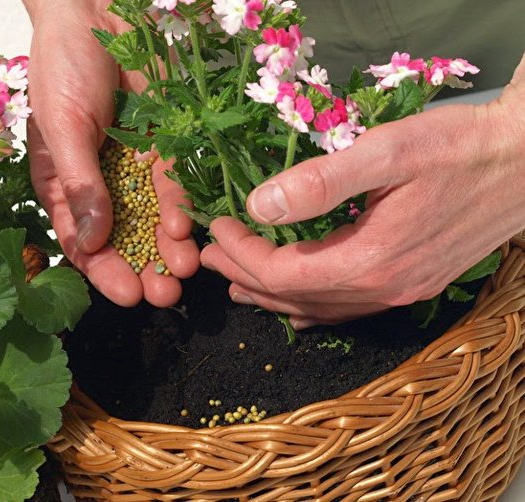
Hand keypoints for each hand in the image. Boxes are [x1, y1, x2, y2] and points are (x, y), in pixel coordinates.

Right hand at [23, 0, 198, 306]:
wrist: (97, 17)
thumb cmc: (63, 70)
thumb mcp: (63, 129)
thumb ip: (80, 184)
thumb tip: (93, 240)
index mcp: (64, 187)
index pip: (83, 242)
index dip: (105, 271)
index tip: (128, 295)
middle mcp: (101, 187)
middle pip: (124, 240)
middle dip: (145, 270)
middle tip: (165, 296)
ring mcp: (133, 171)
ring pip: (155, 222)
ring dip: (170, 250)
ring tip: (186, 272)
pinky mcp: (163, 151)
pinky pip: (175, 187)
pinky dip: (183, 209)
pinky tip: (190, 229)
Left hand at [202, 54, 524, 328]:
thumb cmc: (459, 148)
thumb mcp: (388, 152)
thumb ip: (320, 182)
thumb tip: (260, 206)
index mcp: (370, 259)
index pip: (283, 271)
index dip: (242, 253)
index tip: (219, 228)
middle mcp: (382, 287)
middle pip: (295, 295)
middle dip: (246, 275)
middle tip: (211, 257)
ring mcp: (399, 291)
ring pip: (319, 307)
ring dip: (273, 296)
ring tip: (237, 285)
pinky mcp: (411, 284)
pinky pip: (348, 310)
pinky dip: (312, 309)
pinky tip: (296, 310)